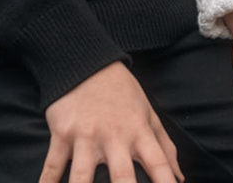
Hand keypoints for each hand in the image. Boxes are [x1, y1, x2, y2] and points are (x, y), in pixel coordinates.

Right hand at [40, 61, 180, 182]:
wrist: (85, 62)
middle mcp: (114, 137)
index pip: (159, 164)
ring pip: (81, 178)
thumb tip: (180, 178)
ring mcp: (86, 136)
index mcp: (139, 132)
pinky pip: (52, 165)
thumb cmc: (122, 92)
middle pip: (123, 178)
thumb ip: (165, 146)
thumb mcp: (148, 113)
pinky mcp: (62, 133)